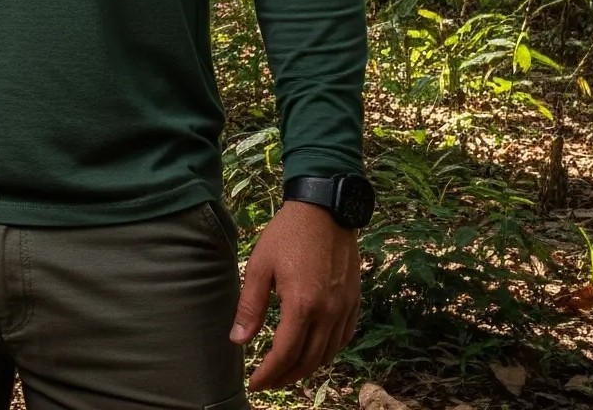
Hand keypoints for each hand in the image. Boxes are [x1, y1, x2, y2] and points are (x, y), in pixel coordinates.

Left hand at [231, 200, 361, 389]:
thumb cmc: (288, 235)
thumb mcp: (259, 267)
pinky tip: (314, 352)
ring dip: (307, 368)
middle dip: (286, 376)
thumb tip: (238, 341)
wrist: (326, 210)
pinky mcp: (354, 301)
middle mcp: (328, 312)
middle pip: (308, 360)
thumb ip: (250, 307)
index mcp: (302, 305)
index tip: (255, 383)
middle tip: (268, 381)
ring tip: (287, 371)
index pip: (285, 354)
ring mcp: (345, 308)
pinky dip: (328, 352)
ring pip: (328, 353)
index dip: (269, 373)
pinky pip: (344, 338)